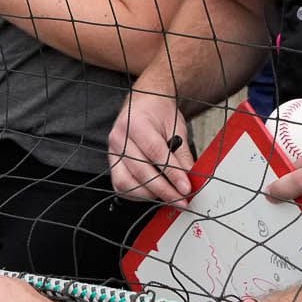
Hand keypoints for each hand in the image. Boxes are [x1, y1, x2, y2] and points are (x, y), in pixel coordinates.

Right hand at [108, 85, 191, 205]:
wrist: (145, 102)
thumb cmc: (159, 113)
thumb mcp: (177, 128)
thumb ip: (182, 154)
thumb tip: (190, 179)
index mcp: (136, 122)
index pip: (155, 153)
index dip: (172, 173)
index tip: (186, 188)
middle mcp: (119, 137)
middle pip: (141, 171)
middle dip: (164, 190)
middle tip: (182, 200)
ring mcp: (112, 152)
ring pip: (127, 183)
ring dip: (150, 194)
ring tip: (169, 196)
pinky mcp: (112, 163)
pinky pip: (120, 186)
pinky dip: (137, 194)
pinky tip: (153, 193)